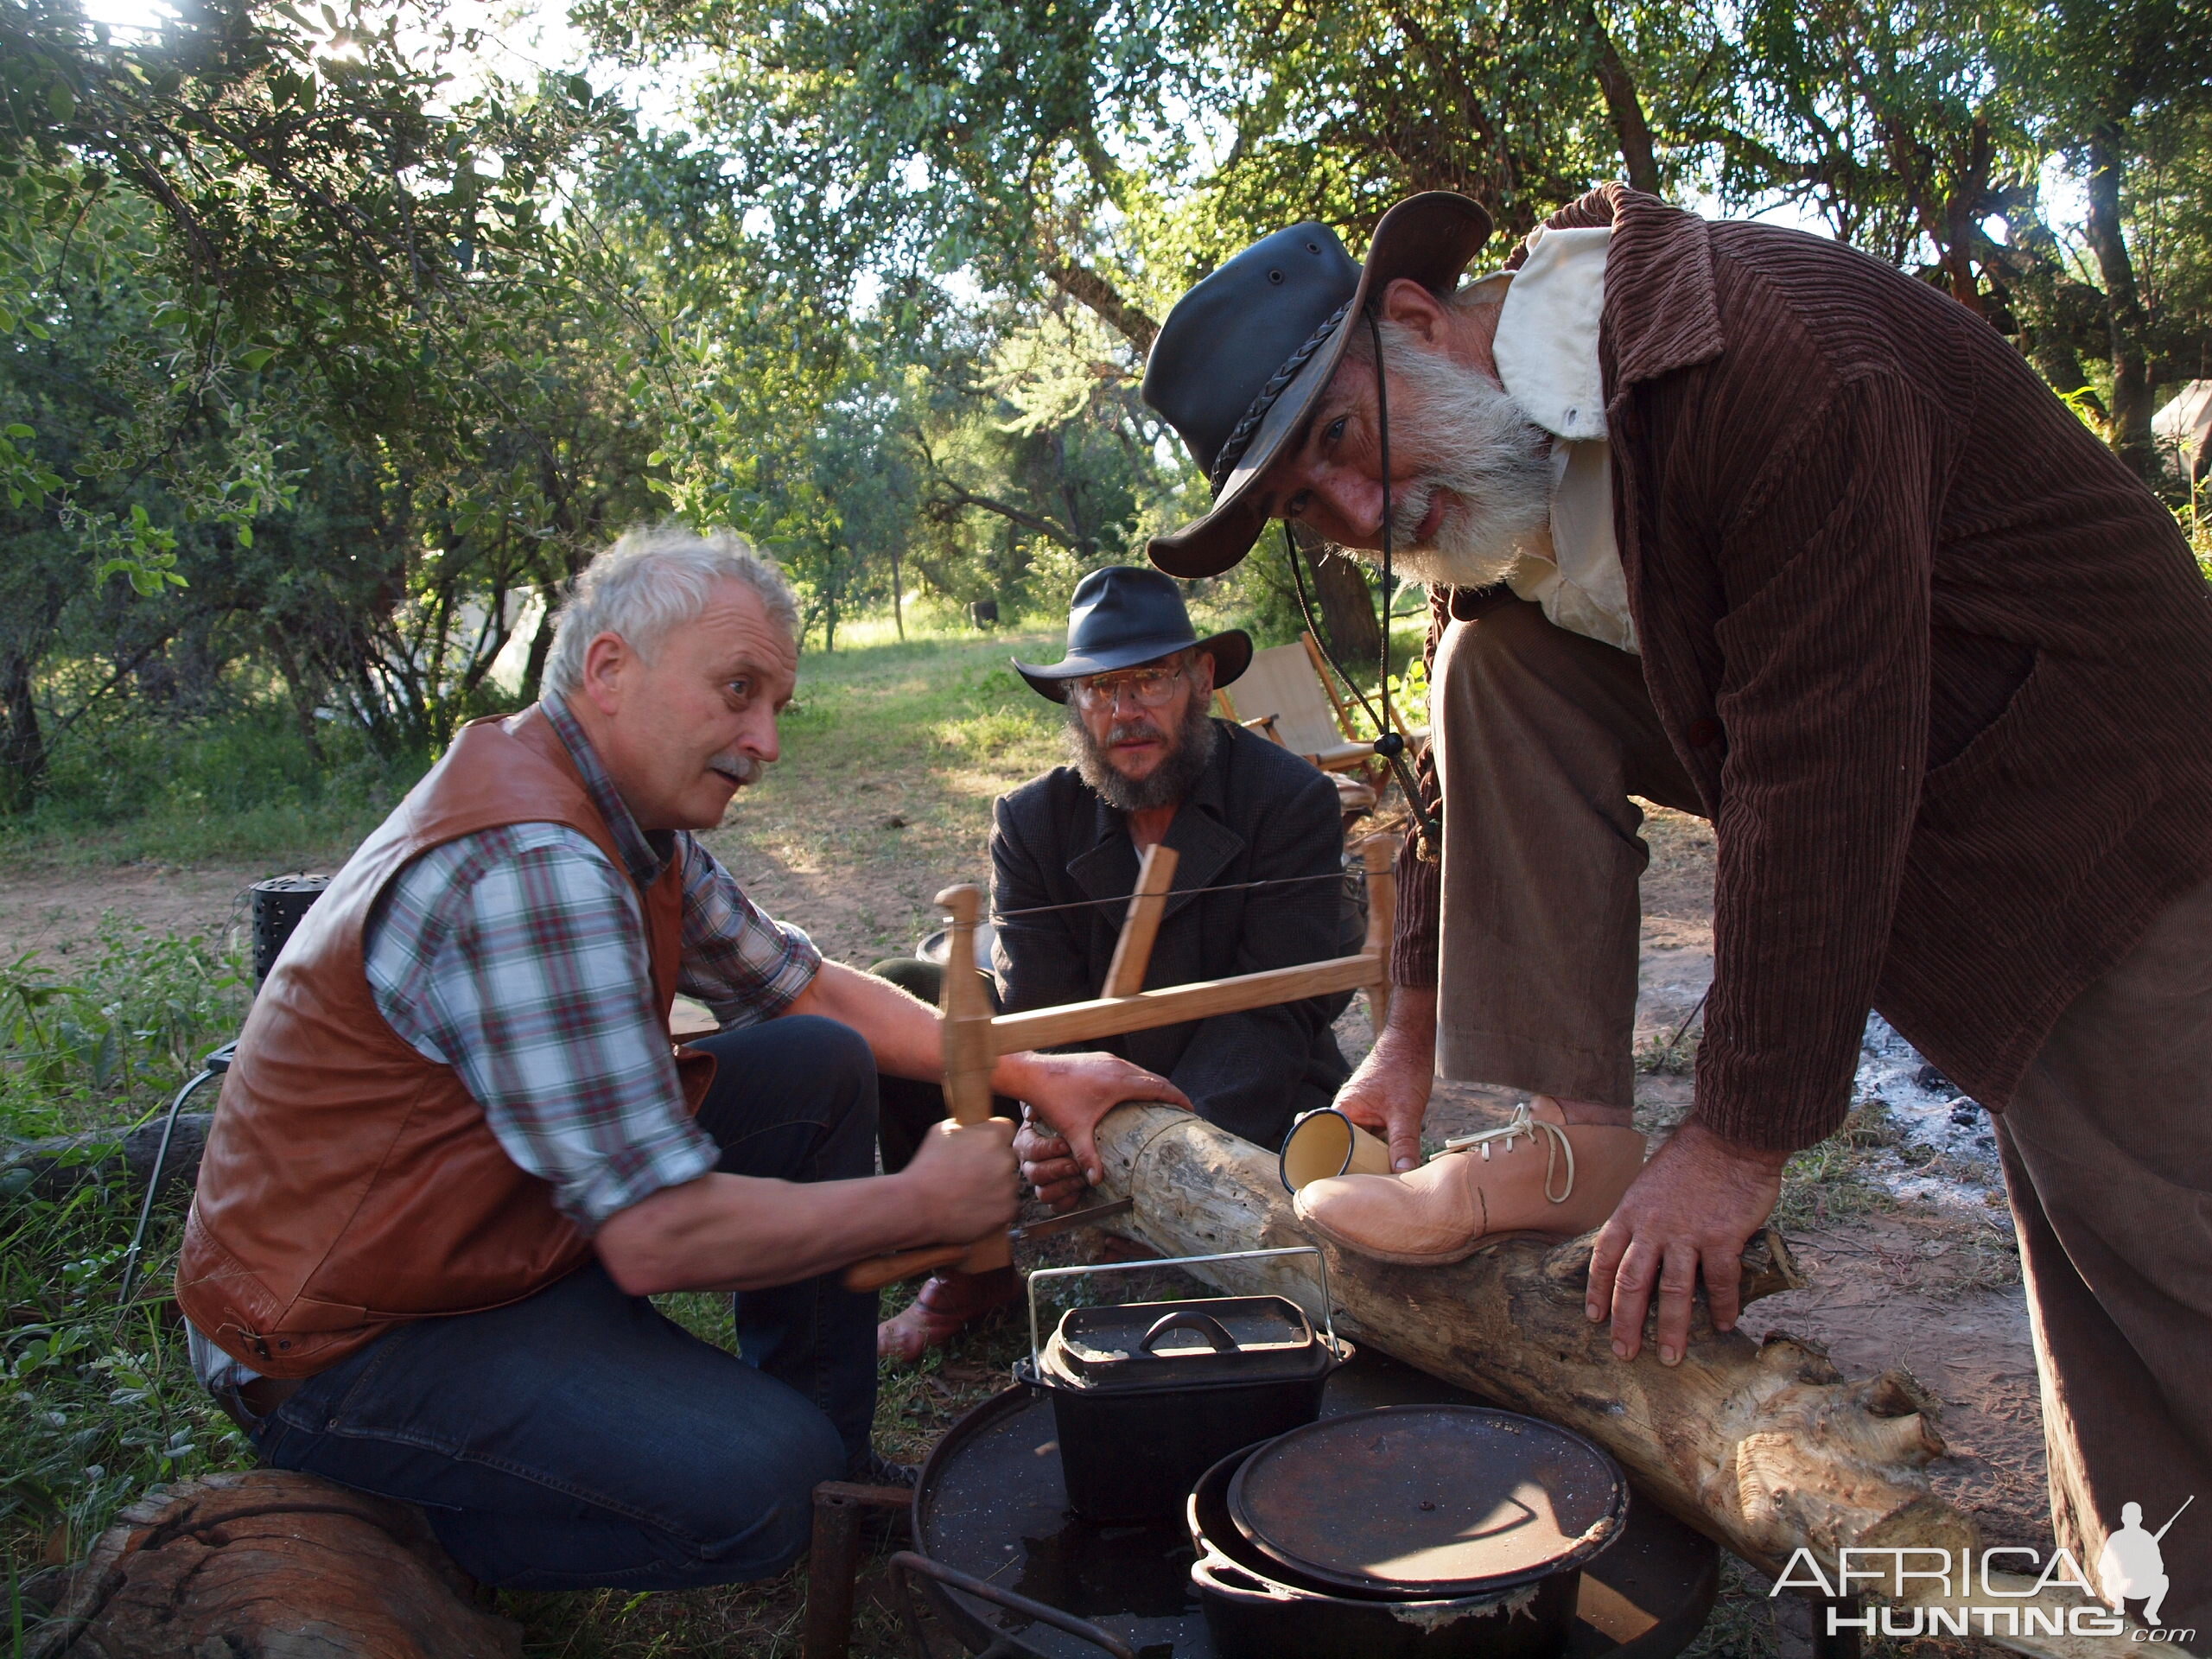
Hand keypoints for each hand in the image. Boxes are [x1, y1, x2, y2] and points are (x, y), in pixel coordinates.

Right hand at [898, 1115, 1019, 1243]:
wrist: (918, 1205)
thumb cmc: (926, 1167)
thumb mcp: (943, 1131)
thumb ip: (968, 1126)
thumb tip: (979, 1124)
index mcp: (993, 1135)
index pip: (1007, 1130)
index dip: (994, 1139)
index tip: (984, 1148)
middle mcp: (1005, 1158)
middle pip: (1007, 1158)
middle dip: (994, 1164)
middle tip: (971, 1175)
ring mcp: (1008, 1186)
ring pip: (1008, 1183)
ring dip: (995, 1187)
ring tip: (968, 1194)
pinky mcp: (1007, 1210)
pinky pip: (1007, 1206)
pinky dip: (994, 1208)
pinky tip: (973, 1208)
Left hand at [999, 1051, 1190, 1190]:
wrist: (1032, 1073)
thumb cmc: (1053, 1099)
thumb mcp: (1074, 1131)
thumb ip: (1087, 1156)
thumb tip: (1097, 1180)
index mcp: (1119, 1082)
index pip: (1159, 1087)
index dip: (1177, 1098)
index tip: (1190, 1109)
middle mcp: (1118, 1067)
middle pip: (1154, 1078)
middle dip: (1169, 1093)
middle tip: (1181, 1109)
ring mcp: (1108, 1060)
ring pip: (1140, 1072)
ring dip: (1153, 1085)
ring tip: (1162, 1102)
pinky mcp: (1099, 1059)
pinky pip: (1128, 1068)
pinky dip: (1138, 1080)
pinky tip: (1134, 1094)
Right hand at [1014, 1114, 1084, 1211]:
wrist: (1080, 1129)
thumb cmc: (1063, 1116)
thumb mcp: (1052, 1106)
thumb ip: (1039, 1106)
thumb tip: (1031, 1113)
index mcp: (1026, 1142)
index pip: (1030, 1149)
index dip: (1047, 1149)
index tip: (1065, 1145)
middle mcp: (1029, 1164)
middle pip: (1035, 1174)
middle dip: (1057, 1170)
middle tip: (1075, 1165)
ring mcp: (1041, 1182)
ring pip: (1043, 1194)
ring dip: (1063, 1187)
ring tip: (1080, 1178)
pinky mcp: (1055, 1195)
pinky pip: (1056, 1207)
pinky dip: (1068, 1202)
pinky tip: (1080, 1191)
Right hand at [1335, 989, 1435, 1170]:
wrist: (1412, 1040)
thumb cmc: (1403, 1067)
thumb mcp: (1406, 1111)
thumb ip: (1404, 1143)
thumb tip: (1405, 1174)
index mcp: (1343, 1110)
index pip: (1326, 1143)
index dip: (1330, 1165)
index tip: (1336, 1188)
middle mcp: (1347, 1112)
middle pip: (1344, 1147)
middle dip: (1355, 1166)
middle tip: (1364, 1192)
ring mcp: (1361, 1112)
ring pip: (1361, 1143)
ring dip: (1371, 1157)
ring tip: (1379, 1182)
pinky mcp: (1375, 1112)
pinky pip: (1373, 1136)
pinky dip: (1382, 1147)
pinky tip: (1393, 1161)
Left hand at [1585, 1119, 1786, 1365]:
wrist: (1728, 1136)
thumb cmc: (1690, 1158)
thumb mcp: (1648, 1183)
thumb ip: (1643, 1215)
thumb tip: (1642, 1245)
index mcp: (1630, 1212)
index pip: (1604, 1257)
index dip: (1597, 1290)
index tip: (1594, 1318)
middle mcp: (1652, 1227)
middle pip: (1632, 1283)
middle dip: (1626, 1323)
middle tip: (1624, 1353)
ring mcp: (1686, 1234)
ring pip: (1673, 1291)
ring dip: (1671, 1328)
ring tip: (1669, 1357)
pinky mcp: (1722, 1238)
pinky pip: (1719, 1282)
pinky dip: (1721, 1307)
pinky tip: (1723, 1325)